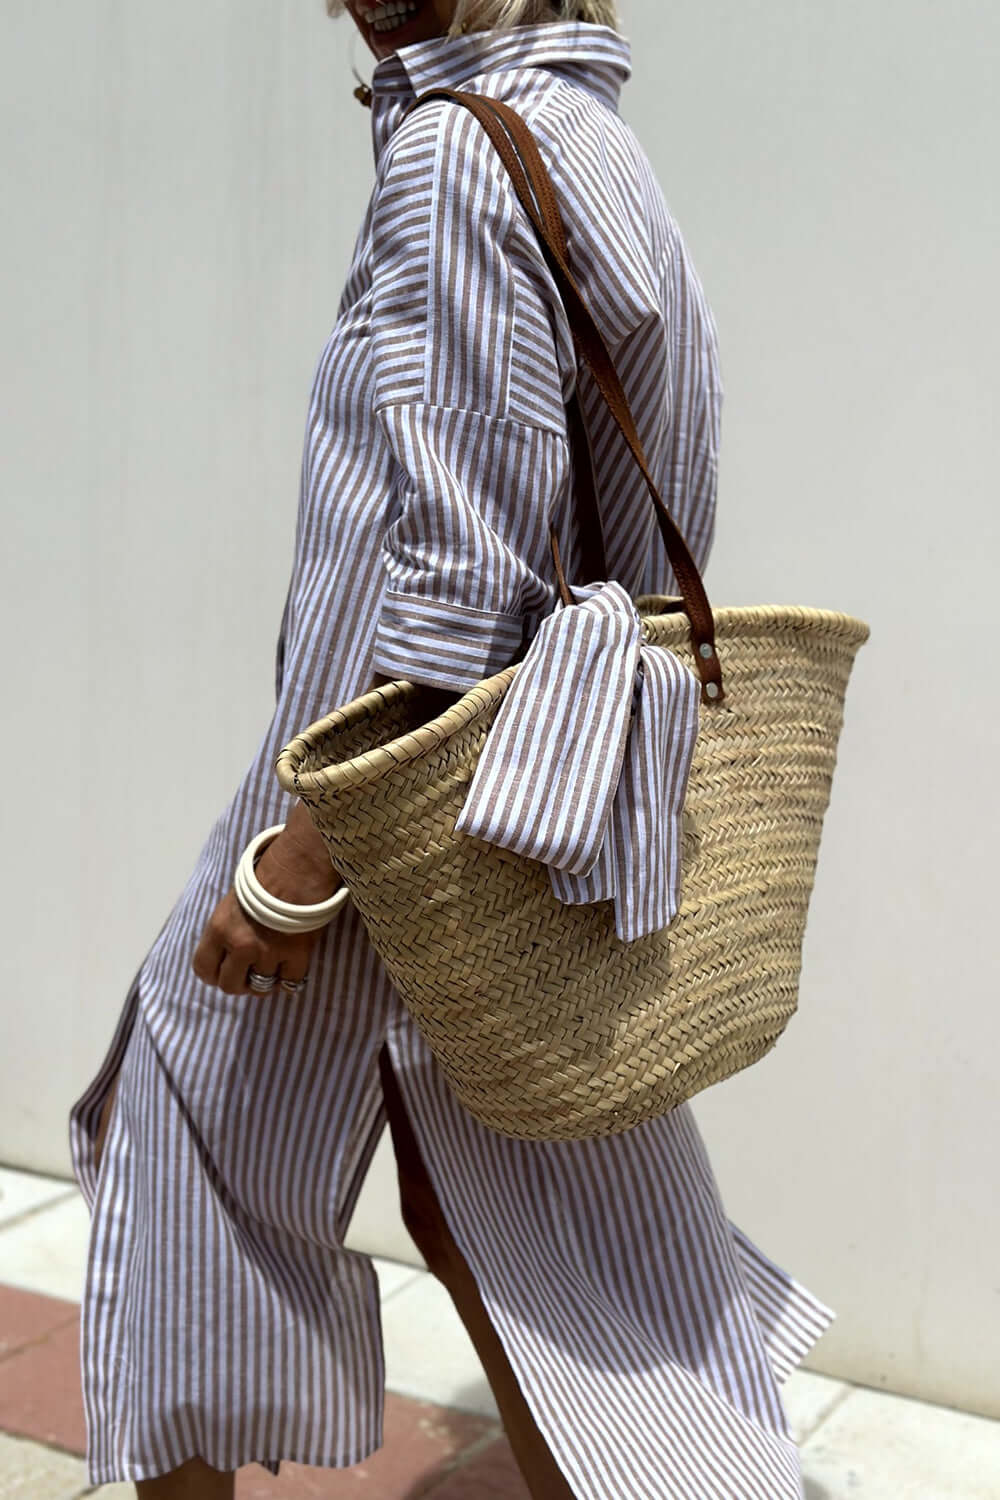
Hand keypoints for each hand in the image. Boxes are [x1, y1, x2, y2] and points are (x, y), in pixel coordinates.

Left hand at [192, 801, 341, 995]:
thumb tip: (223, 962)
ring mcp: (269, 953)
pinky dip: (289, 979)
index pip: (203, 969)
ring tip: (271, 967)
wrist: (298, 869)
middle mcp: (241, 945)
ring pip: (261, 988)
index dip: (213, 975)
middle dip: (240, 983)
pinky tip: (290, 966)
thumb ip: (223, 935)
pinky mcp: (296, 955)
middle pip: (231, 986)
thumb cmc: (262, 883)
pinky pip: (288, 983)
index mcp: (219, 929)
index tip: (223, 972)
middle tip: (249, 973)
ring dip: (266, 980)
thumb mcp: (229, 906)